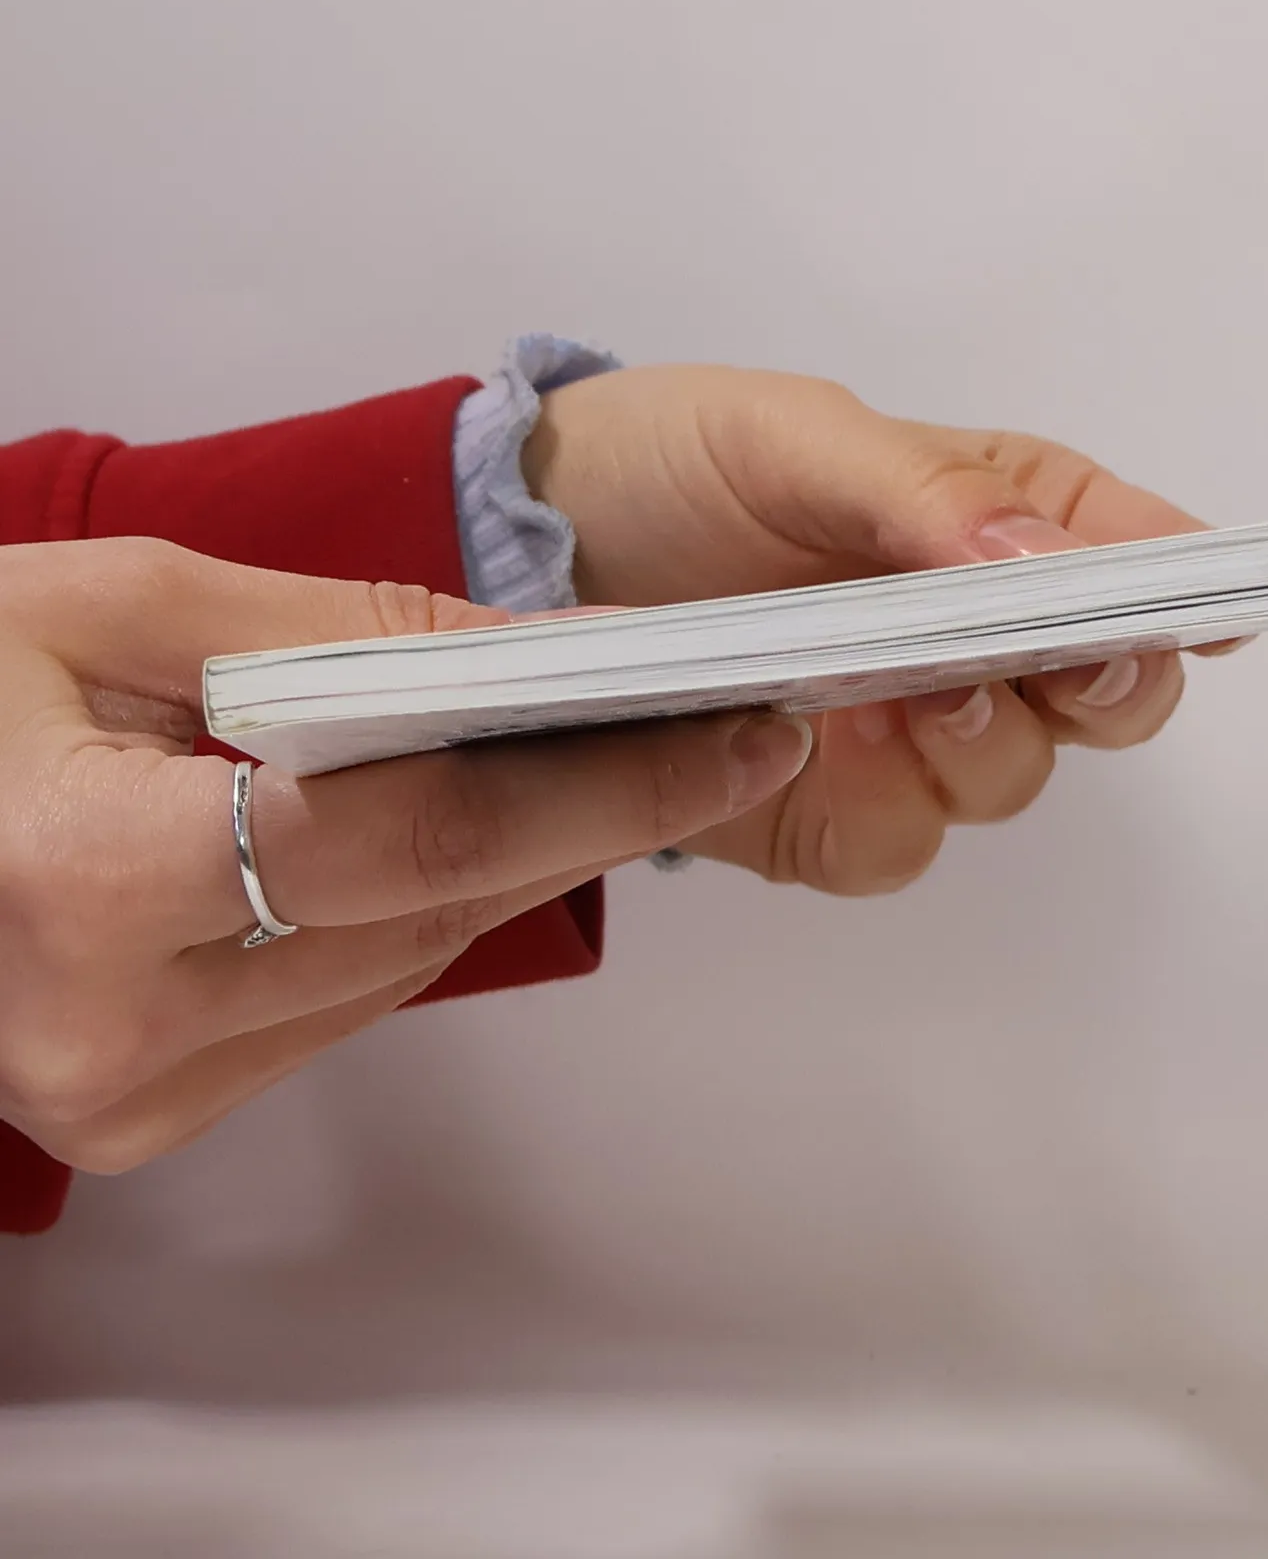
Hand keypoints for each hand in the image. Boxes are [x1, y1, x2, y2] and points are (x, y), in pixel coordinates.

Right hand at [0, 538, 809, 1172]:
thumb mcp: (103, 605)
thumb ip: (322, 625)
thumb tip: (519, 650)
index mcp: (85, 880)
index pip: (420, 836)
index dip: (602, 781)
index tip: (734, 734)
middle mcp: (118, 1026)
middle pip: (438, 908)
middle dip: (599, 815)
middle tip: (722, 733)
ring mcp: (135, 1092)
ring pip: (411, 962)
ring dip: (524, 860)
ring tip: (628, 762)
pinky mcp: (153, 1110)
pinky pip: (350, 999)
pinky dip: (427, 908)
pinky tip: (483, 827)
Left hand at [523, 366, 1230, 894]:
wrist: (530, 554)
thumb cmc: (678, 462)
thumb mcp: (791, 435)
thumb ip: (921, 492)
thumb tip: (1048, 562)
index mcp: (998, 521)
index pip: (1134, 557)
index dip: (1184, 589)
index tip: (1209, 612)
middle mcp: (978, 635)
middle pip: (1112, 693)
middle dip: (1099, 685)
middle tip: (1049, 659)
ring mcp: (910, 734)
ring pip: (1012, 780)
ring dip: (975, 747)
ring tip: (893, 695)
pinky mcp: (829, 813)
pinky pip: (896, 847)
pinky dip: (871, 813)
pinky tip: (817, 751)